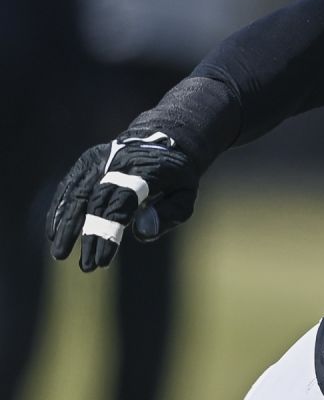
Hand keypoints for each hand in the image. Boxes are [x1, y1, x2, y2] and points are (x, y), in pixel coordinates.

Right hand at [47, 130, 200, 270]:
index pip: (122, 202)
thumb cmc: (176, 177)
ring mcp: (99, 160)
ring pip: (77, 194)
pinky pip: (69, 187)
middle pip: (96, 202)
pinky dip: (60, 210)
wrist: (164, 141)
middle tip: (86, 267)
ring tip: (60, 255)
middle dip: (90, 237)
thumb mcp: (186, 194)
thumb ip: (170, 214)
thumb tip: (141, 234)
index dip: (109, 233)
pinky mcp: (87, 161)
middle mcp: (118, 162)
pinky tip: (53, 233)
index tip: (103, 261)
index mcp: (145, 169)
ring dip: (66, 226)